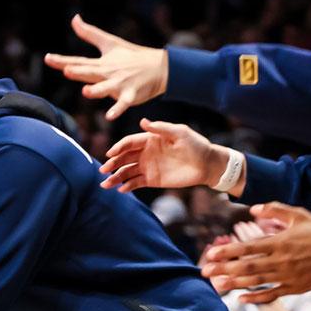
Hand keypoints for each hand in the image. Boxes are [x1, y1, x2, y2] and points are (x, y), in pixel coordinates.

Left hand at [44, 14, 167, 119]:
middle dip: (79, 72)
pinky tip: (109, 116)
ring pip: (106, 88)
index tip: (48, 58)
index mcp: (102, 63)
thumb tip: (74, 18)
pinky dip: (117, 109)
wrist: (161, 67)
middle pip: (91, 72)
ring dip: (97, 90)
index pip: (79, 62)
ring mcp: (120, 84)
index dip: (63, 61)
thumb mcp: (110, 42)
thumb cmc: (133, 56)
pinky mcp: (131, 95)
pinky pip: (123, 103)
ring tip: (86, 91)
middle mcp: (109, 73)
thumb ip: (89, 33)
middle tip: (66, 70)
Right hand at [101, 119, 230, 192]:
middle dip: (112, 164)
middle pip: (123, 158)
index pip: (129, 143)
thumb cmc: (195, 145)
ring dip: (115, 177)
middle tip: (103, 170)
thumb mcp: (180, 133)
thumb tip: (142, 121)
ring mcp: (147, 167)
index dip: (118, 147)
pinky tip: (121, 189)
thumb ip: (160, 128)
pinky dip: (127, 186)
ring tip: (105, 185)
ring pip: (126, 172)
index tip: (110, 154)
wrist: (207, 165)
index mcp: (149, 140)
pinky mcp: (152, 180)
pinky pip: (135, 183)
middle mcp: (145, 153)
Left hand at [202, 203, 310, 301]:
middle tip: (204, 271)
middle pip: (248, 267)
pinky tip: (241, 299)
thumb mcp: (299, 215)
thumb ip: (275, 209)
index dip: (228, 251)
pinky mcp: (296, 287)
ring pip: (257, 282)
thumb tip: (252, 209)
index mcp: (280, 242)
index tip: (210, 253)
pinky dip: (257, 298)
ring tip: (216, 285)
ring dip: (235, 284)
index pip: (248, 247)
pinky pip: (273, 294)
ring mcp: (288, 276)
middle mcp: (282, 260)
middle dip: (224, 269)